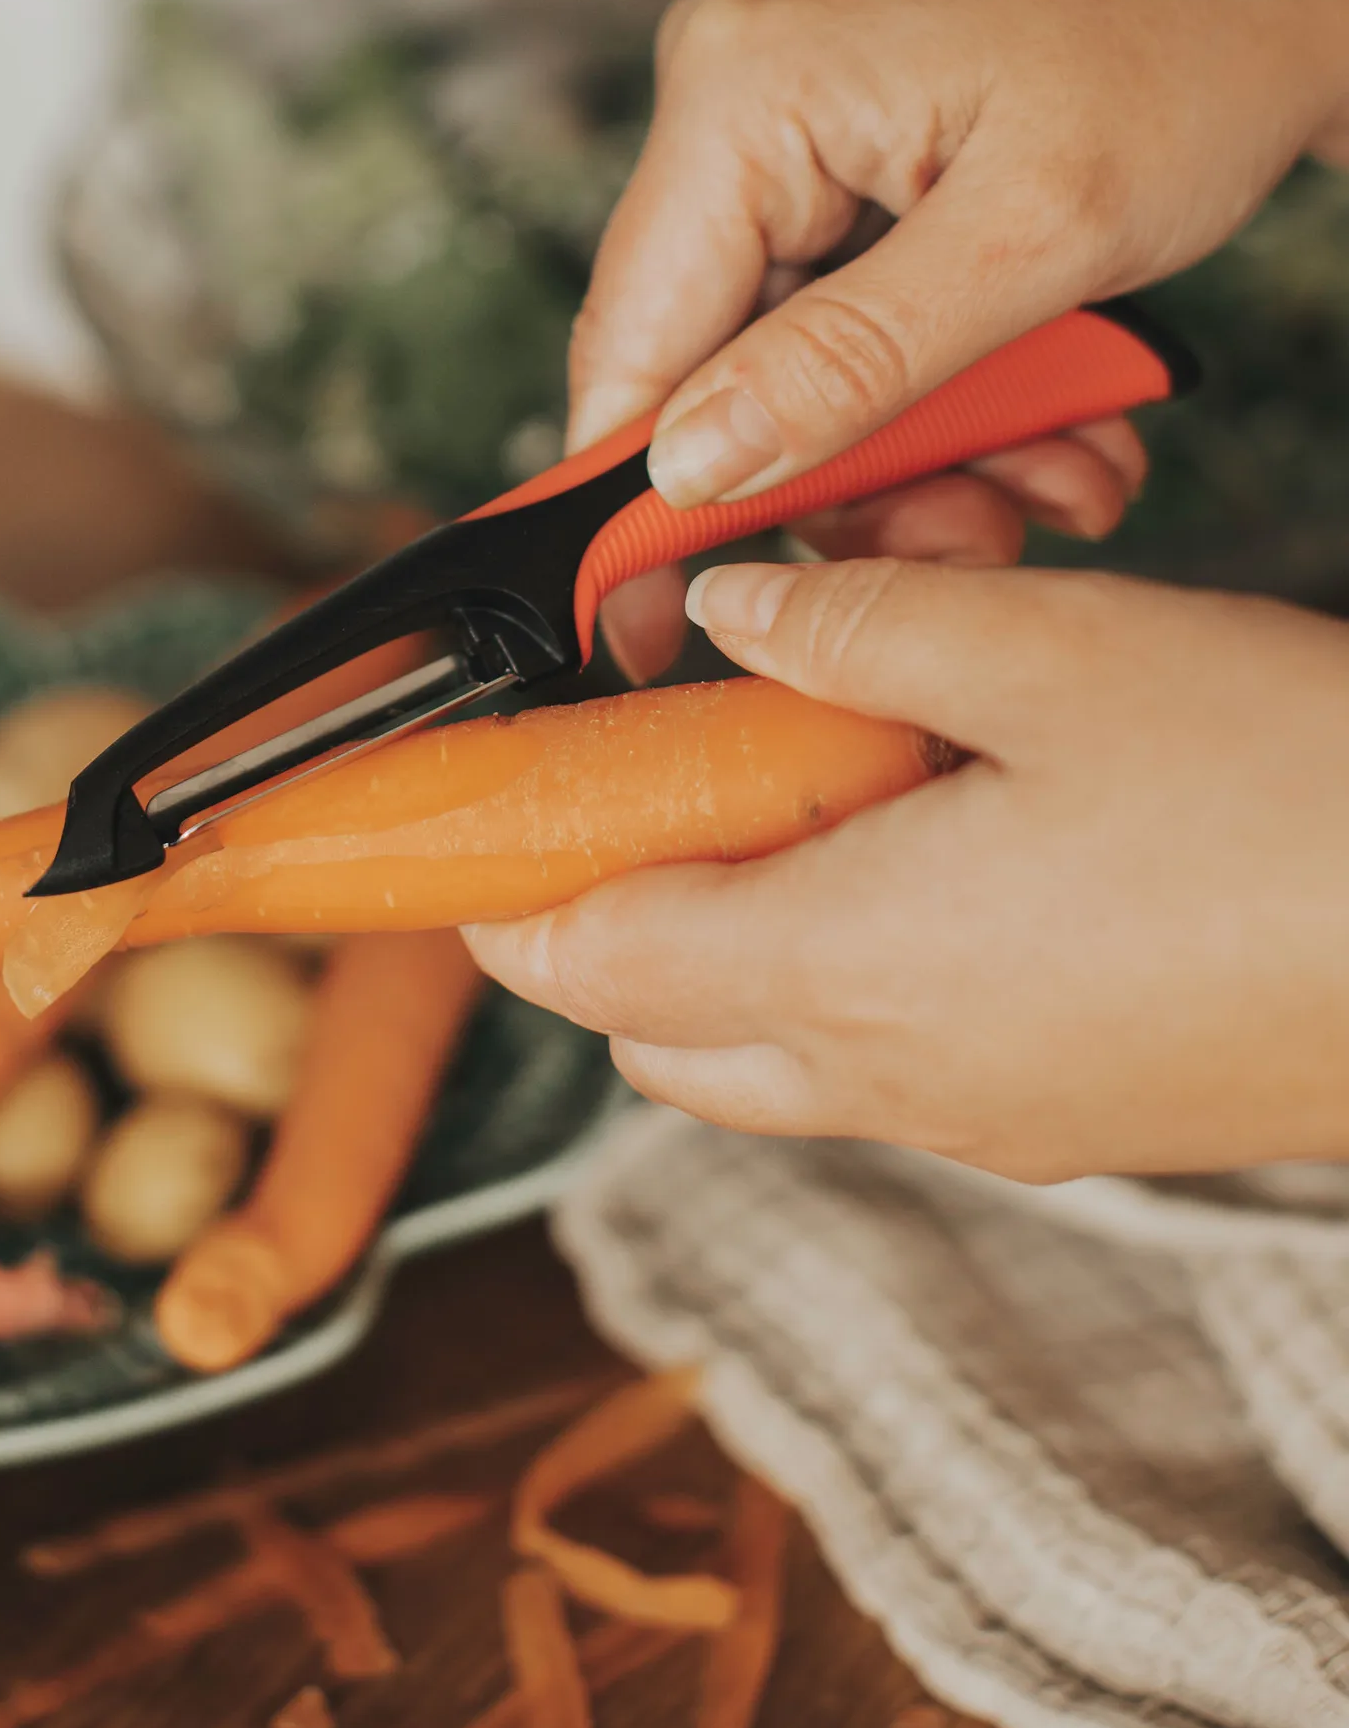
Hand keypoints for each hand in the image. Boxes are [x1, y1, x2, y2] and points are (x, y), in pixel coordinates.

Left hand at [466, 557, 1348, 1183]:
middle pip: (661, 1036)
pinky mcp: (1072, 1123)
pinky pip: (892, 1065)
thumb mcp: (1053, 649)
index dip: (500, 893)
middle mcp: (895, 1079)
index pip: (592, 964)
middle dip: (610, 918)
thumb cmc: (1288, 798)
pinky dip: (850, 972)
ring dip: (735, 944)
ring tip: (810, 784)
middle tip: (642, 774)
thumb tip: (726, 605)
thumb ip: (853, 620)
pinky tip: (941, 845)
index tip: (461, 822)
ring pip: (774, 1059)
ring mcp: (988, 1121)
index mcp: (850, 968)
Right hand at [574, 0, 1348, 678]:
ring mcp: (786, 120)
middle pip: (717, 364)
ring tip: (1058, 469)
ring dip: (926, 444)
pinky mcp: (842, 151)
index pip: (634, 338)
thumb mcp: (1030, 239)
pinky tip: (1049, 408)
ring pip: (794, 359)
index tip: (652, 634)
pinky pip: (848, 314)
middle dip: (856, 474)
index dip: (637, 504)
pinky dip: (943, 384)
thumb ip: (846, 366)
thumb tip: (688, 470)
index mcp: (741, 87)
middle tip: (978, 534)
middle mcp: (734, 92)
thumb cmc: (1189, 50)